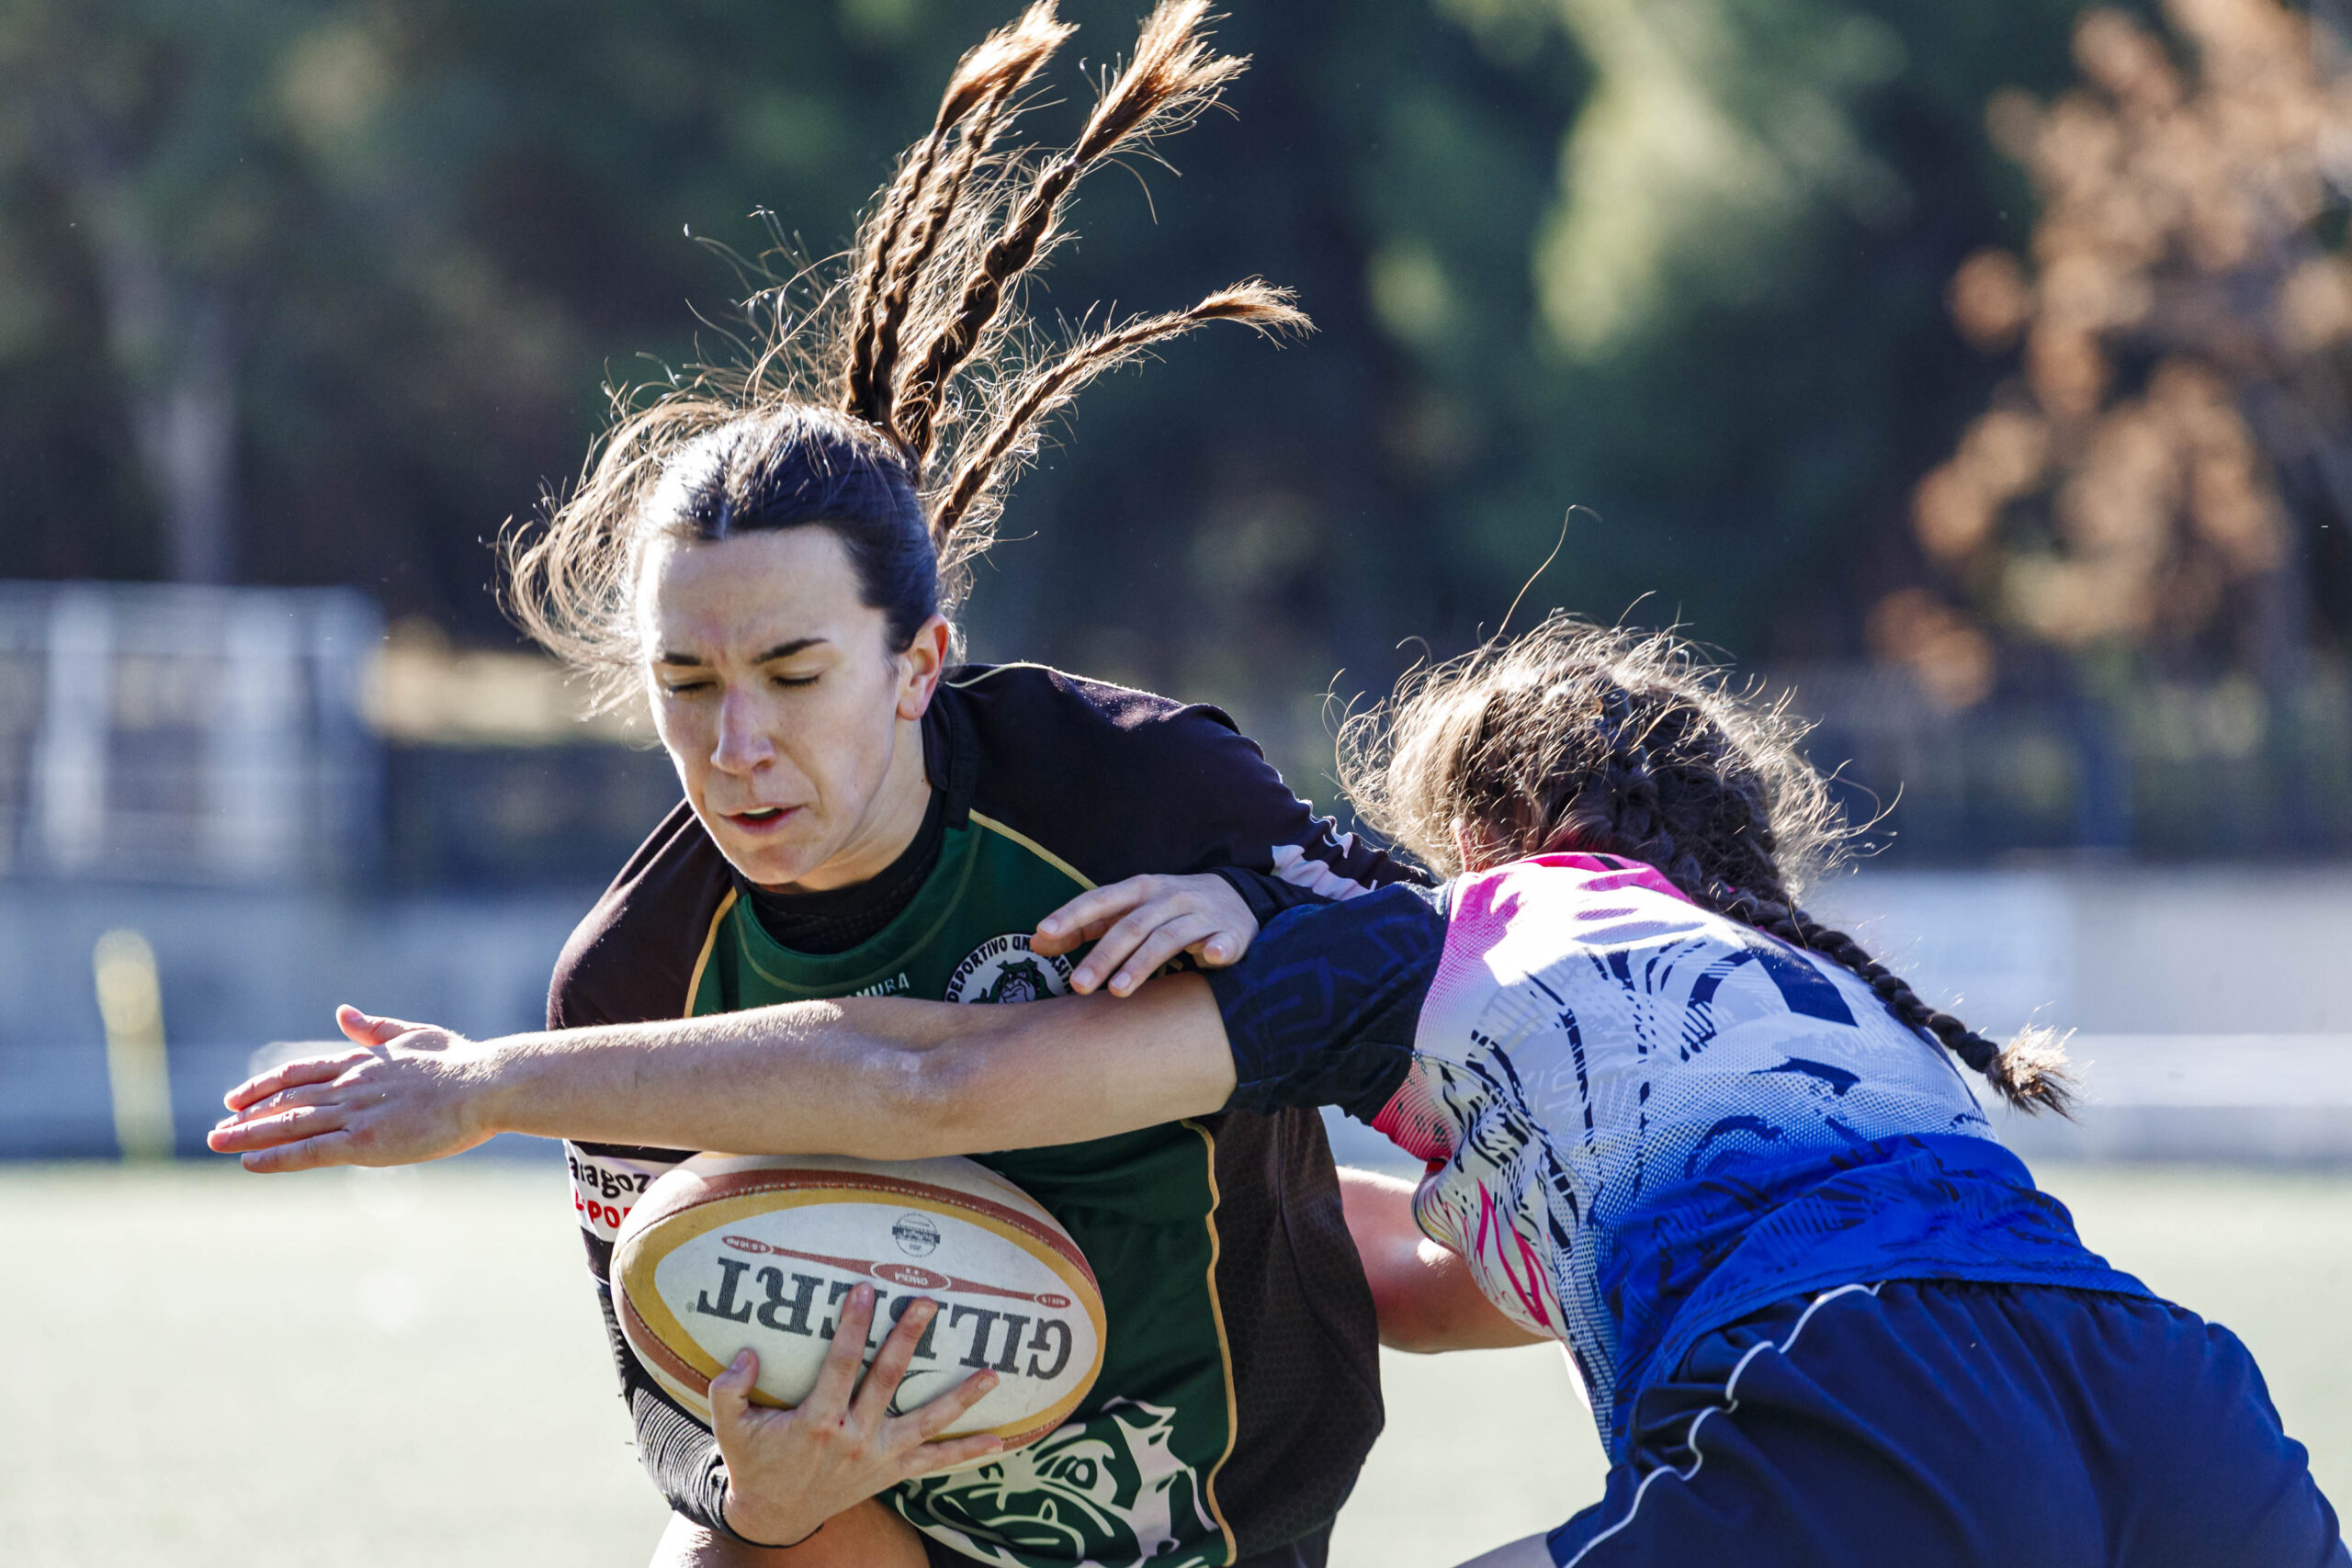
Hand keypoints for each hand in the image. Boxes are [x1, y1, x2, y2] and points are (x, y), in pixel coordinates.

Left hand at [206, 1005, 497, 1171]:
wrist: (485, 1084)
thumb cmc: (461, 1062)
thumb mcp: (416, 1035)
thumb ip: (376, 1028)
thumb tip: (343, 1011)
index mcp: (361, 1062)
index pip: (300, 1073)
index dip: (265, 1086)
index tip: (237, 1098)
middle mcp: (349, 1086)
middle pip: (285, 1100)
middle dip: (247, 1115)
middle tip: (216, 1129)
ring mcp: (355, 1114)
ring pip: (289, 1124)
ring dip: (249, 1134)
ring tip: (217, 1142)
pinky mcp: (365, 1142)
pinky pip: (310, 1151)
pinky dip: (276, 1156)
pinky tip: (250, 1161)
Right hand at [713, 1285, 1002, 1547]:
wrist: (775, 1515)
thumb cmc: (755, 1461)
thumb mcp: (730, 1427)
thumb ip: (729, 1390)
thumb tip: (747, 1355)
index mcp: (817, 1422)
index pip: (842, 1363)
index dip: (854, 1324)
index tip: (866, 1288)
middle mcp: (854, 1439)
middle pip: (888, 1380)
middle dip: (908, 1338)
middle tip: (928, 1303)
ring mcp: (878, 1458)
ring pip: (926, 1423)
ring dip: (961, 1398)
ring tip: (992, 1375)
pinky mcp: (891, 1473)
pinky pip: (934, 1463)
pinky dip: (967, 1453)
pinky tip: (999, 1442)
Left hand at [1032, 873, 1257, 995]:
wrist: (1234, 897)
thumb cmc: (1167, 909)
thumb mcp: (1127, 911)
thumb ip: (1085, 926)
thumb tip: (1035, 942)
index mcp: (1140, 890)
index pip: (1101, 900)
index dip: (1072, 916)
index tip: (1044, 934)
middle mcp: (1169, 897)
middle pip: (1131, 926)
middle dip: (1103, 956)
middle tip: (1077, 986)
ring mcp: (1200, 914)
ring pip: (1168, 938)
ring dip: (1143, 964)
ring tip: (1118, 992)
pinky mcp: (1229, 933)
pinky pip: (1223, 941)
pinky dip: (1217, 948)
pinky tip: (1209, 958)